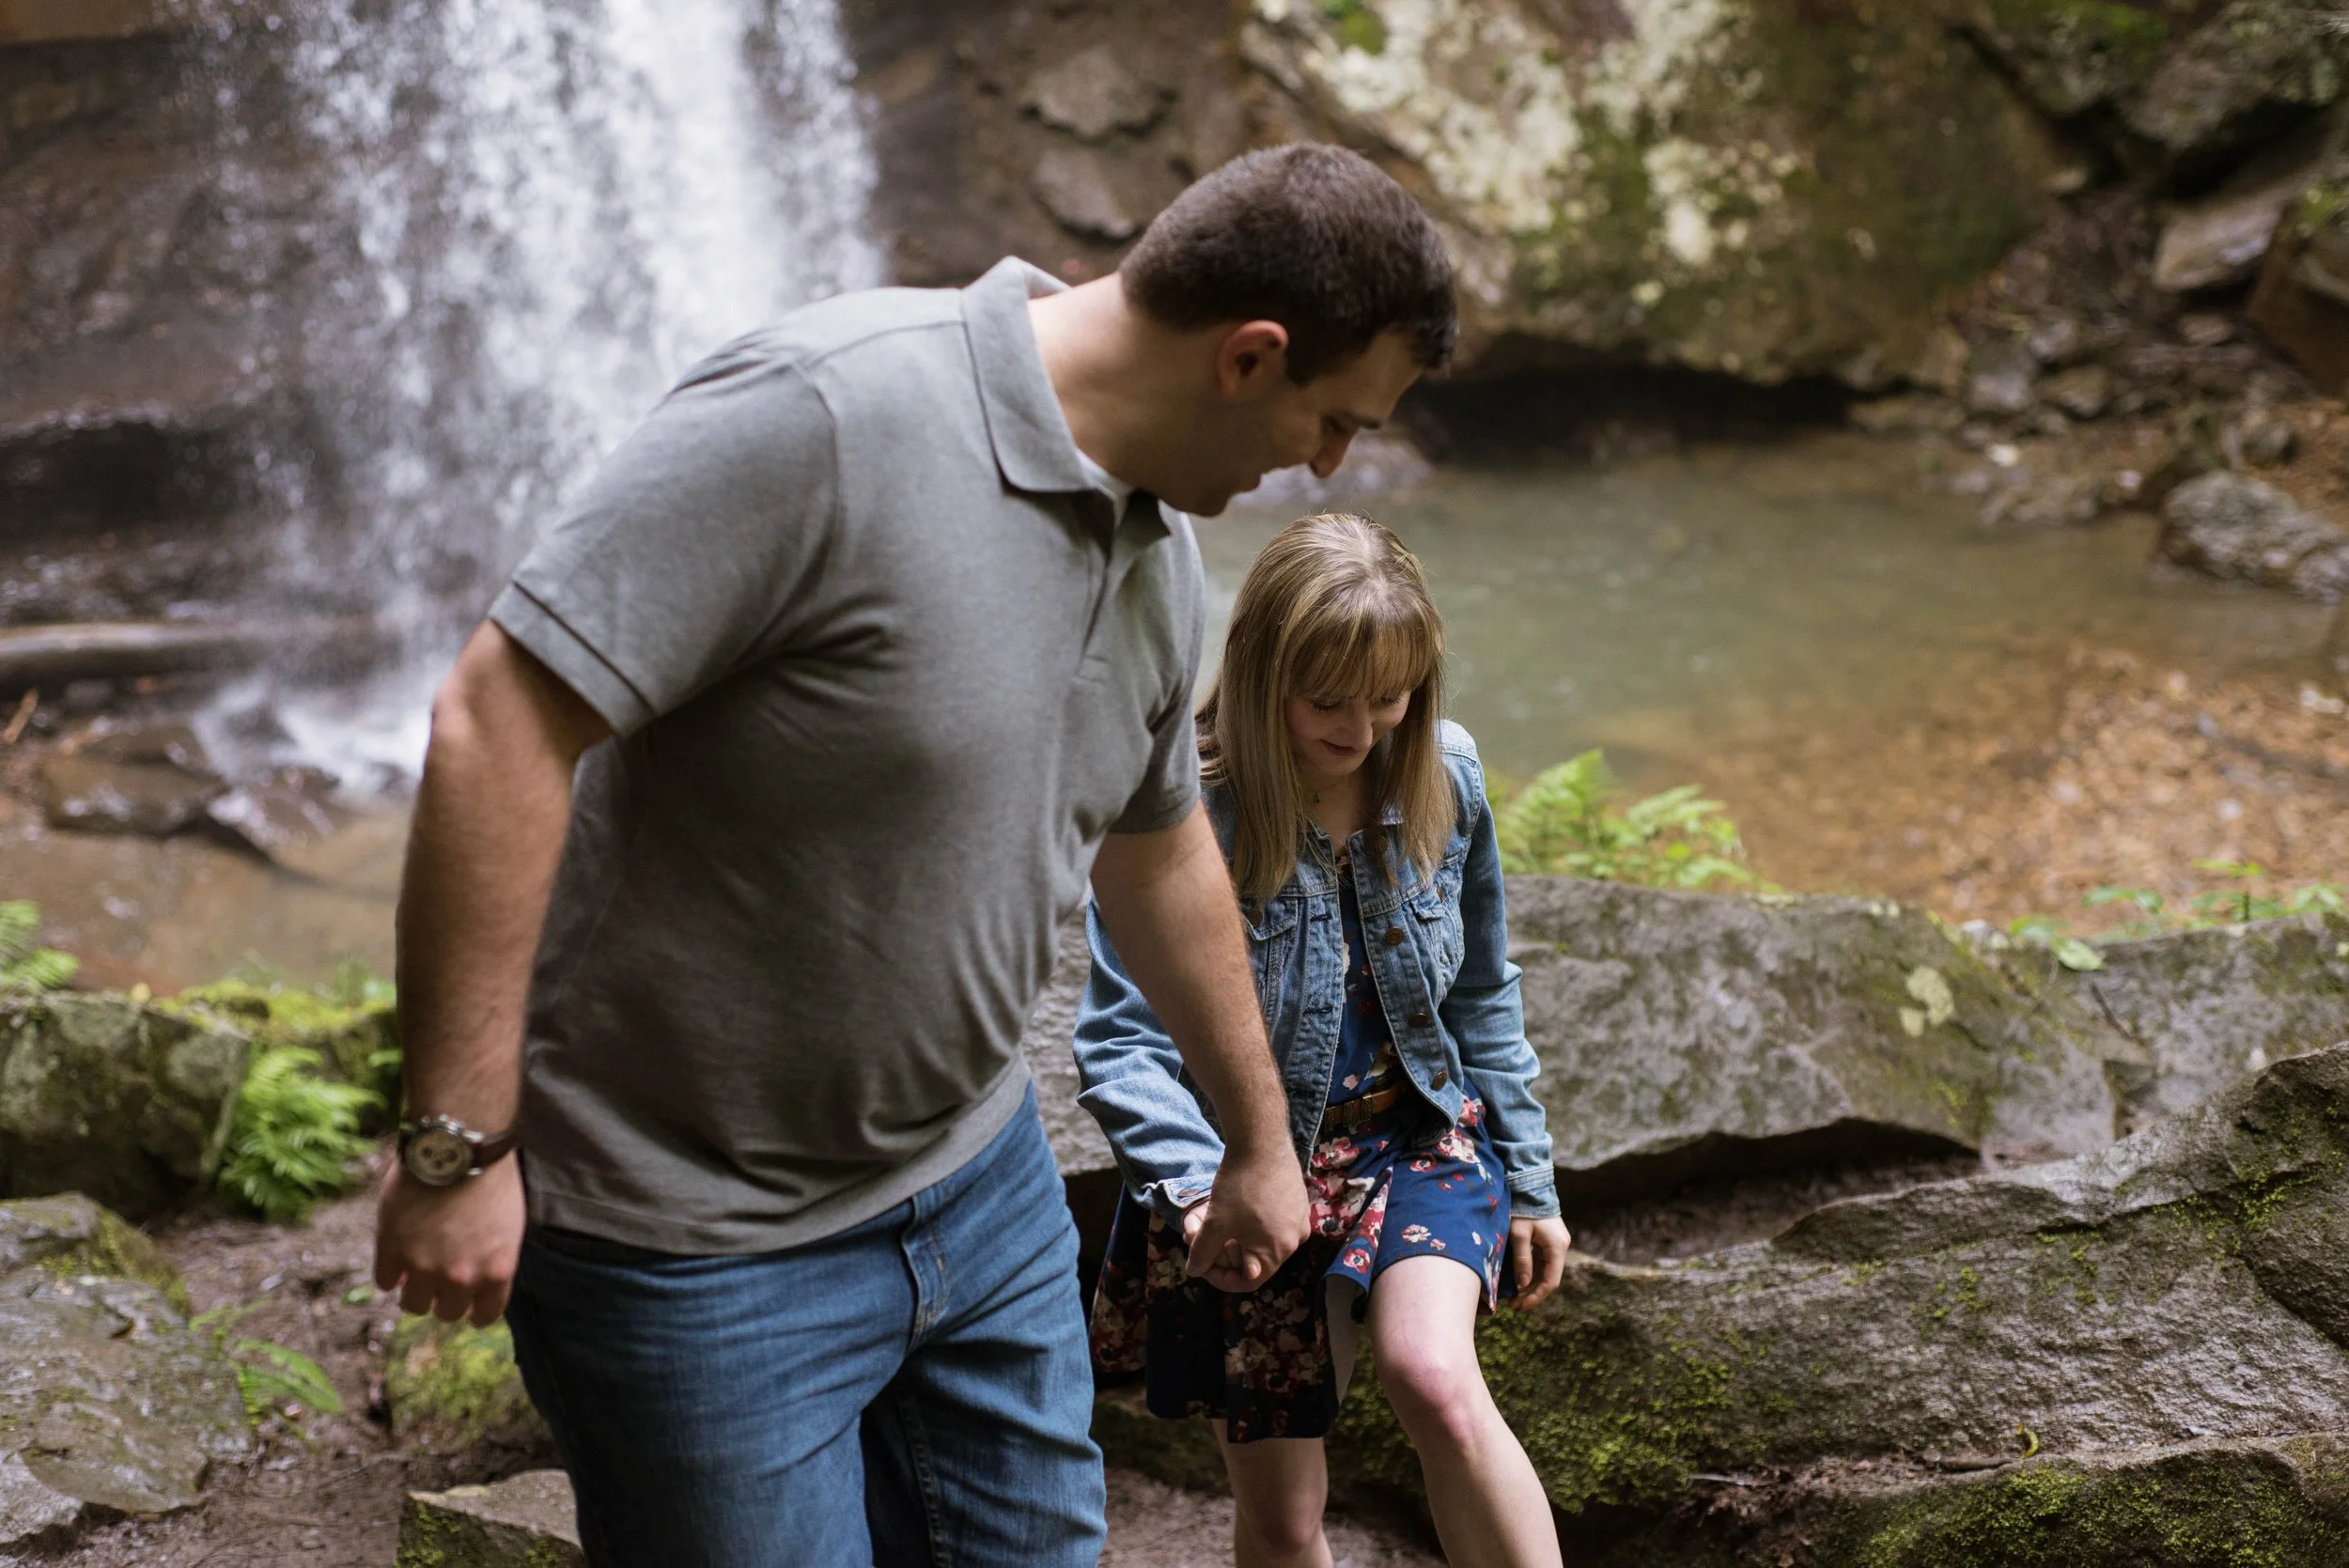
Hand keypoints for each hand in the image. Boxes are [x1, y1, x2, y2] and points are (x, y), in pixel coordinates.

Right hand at [374, 1155, 525, 1326]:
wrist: (457, 1146)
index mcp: (496, 1272)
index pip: (486, 1314)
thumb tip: (479, 1280)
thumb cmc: (492, 1177)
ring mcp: (421, 1266)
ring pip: (413, 1305)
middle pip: (447, 1312)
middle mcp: (460, 1277)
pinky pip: (384, 1280)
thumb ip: (493, 1259)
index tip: (471, 1307)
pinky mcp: (391, 1250)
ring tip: (415, 1276)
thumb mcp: (509, 1225)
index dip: (477, 1312)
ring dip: (416, 1293)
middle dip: (446, 1300)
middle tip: (441, 1284)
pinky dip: (390, 1273)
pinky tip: (396, 1260)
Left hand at [1185, 1143, 1307, 1292]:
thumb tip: (1194, 1271)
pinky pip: (1268, 1222)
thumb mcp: (1216, 1223)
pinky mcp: (1295, 1200)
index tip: (1200, 1262)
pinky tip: (1228, 1205)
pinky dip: (1245, 1221)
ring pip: (1257, 1238)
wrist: (1262, 1141)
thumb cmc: (1240, 1187)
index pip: (1248, 1281)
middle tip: (1196, 1236)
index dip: (1219, 1277)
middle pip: (1251, 1258)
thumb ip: (1203, 1252)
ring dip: (1229, 1234)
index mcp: (1278, 1251)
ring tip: (1206, 1219)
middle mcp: (1294, 1240)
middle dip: (1219, 1249)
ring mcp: (1297, 1219)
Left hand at [1506, 1215, 1569, 1309]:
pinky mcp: (1550, 1240)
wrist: (1531, 1186)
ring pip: (1546, 1271)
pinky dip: (1532, 1272)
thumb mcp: (1518, 1234)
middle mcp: (1561, 1247)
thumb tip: (1522, 1285)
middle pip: (1549, 1278)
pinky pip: (1543, 1261)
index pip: (1550, 1282)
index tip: (1520, 1306)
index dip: (1535, 1297)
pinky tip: (1519, 1279)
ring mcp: (1557, 1244)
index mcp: (1557, 1247)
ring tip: (1514, 1296)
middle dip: (1532, 1293)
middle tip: (1513, 1305)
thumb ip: (1522, 1260)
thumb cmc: (1523, 1209)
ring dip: (1531, 1284)